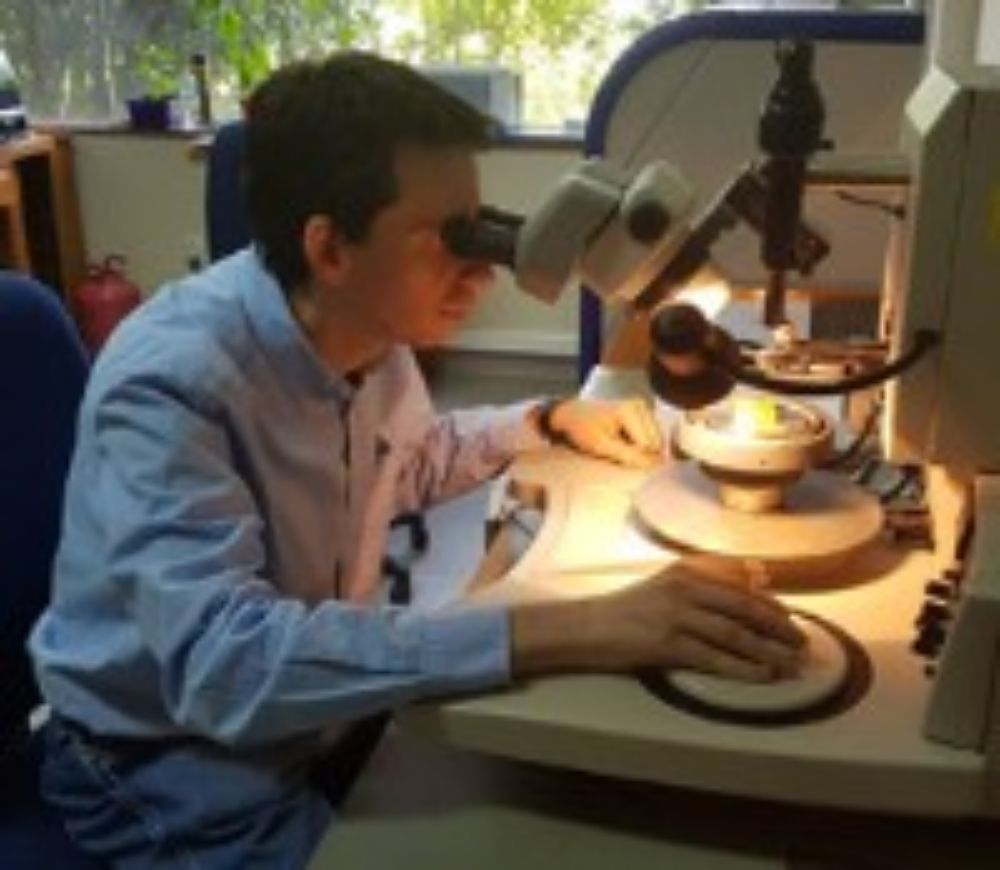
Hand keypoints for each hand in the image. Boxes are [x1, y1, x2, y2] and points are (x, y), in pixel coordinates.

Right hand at [511, 561, 806, 681]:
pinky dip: (745, 668)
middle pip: (745, 607)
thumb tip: (757, 578)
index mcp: (685, 569)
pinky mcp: (668, 644)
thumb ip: (705, 579)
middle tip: (804, 644)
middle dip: (780, 627)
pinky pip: (716, 658)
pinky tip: (764, 676)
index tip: (793, 619)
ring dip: (771, 651)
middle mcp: (684, 587)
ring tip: (794, 664)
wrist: (587, 627)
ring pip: (736, 634)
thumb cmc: (628, 609)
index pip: (741, 583)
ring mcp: (676, 615)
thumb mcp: (666, 583)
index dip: (772, 602)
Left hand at [538, 397, 663, 467]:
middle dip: (640, 453)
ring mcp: (642, 408)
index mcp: (631, 410)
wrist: (571, 415)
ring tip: (619, 444)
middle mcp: (641, 405)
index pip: (648, 447)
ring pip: (655, 441)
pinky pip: (650, 437)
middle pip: (655, 444)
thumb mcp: (603, 446)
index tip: (616, 454)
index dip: (635, 458)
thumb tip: (656, 465)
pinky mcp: (642, 412)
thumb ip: (629, 456)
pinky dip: (640, 443)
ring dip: (641, 449)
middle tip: (617, 449)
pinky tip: (625, 440)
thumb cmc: (583, 429)